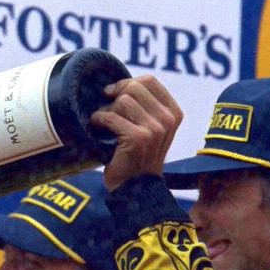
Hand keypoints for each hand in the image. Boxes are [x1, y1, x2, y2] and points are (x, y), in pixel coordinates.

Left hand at [89, 75, 183, 191]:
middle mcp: (168, 119)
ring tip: (103, 122)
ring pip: (123, 100)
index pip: (149, 80)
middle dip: (116, 96)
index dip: (127, 83)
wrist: (137, 189)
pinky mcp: (138, 138)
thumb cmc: (138, 157)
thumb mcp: (151, 129)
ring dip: (108, 109)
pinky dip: (98, 119)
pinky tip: (96, 126)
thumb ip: (145, 107)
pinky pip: (111, 117)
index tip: (113, 93)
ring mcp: (155, 129)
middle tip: (107, 109)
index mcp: (174, 112)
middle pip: (135, 86)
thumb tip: (119, 83)